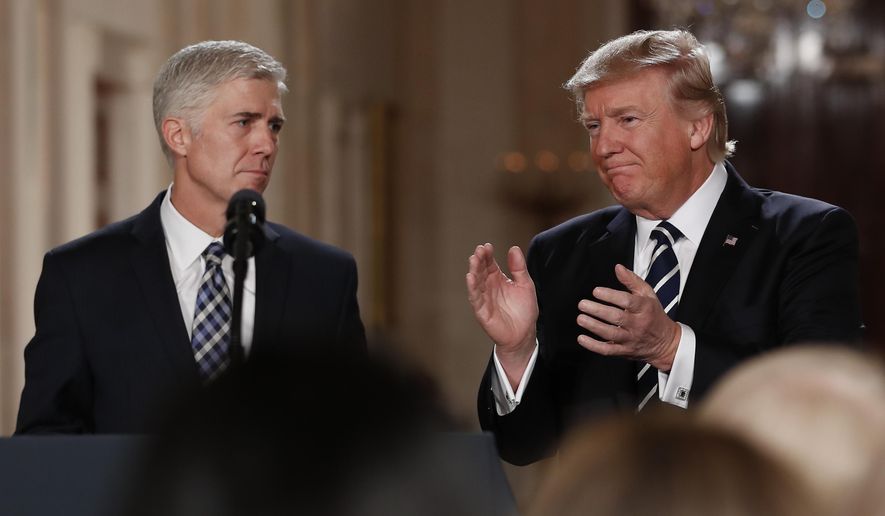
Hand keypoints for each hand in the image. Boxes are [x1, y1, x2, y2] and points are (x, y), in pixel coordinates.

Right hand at [466, 244, 537, 383]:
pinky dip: (472, 288)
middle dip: (479, 260)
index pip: (490, 264)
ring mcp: (484, 298)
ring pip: (476, 282)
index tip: (487, 246)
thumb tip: (514, 248)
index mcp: (498, 279)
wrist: (525, 333)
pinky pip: (475, 298)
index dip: (487, 255)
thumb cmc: (524, 310)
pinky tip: (470, 277)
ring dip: (474, 271)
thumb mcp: (525, 285)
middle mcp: (489, 287)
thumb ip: (519, 268)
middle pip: (481, 271)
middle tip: (479, 251)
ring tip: (473, 260)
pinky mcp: (482, 311)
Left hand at [575, 264, 679, 369]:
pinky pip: (608, 350)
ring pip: (611, 334)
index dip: (610, 296)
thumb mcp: (648, 295)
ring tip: (581, 318)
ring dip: (594, 326)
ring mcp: (630, 339)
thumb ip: (632, 280)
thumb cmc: (654, 315)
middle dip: (597, 310)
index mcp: (644, 308)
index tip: (596, 291)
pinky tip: (582, 338)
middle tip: (583, 304)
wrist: (665, 343)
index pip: (627, 301)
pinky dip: (594, 346)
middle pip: (616, 317)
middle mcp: (637, 324)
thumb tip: (618, 268)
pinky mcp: (624, 351)